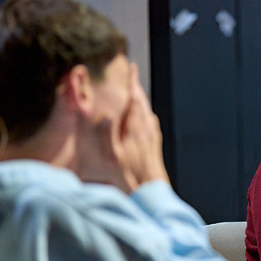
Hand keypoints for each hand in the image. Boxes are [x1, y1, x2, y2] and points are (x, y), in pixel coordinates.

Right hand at [77, 63, 168, 192]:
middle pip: (143, 103)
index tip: (131, 68)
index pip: (135, 99)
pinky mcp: (155, 147)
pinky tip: (143, 120)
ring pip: (148, 112)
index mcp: (137, 129)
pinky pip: (151, 123)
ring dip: (142, 101)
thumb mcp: (112, 157)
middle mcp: (148, 130)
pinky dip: (145, 114)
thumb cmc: (129, 177)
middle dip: (137, 88)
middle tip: (133, 76)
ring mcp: (153, 139)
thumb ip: (106, 135)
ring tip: (136, 94)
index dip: (132, 82)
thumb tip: (104, 115)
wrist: (151, 192)